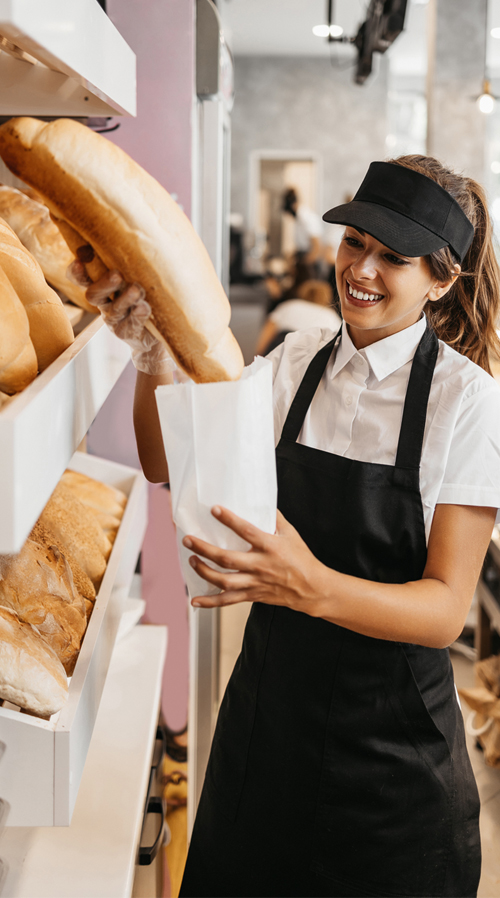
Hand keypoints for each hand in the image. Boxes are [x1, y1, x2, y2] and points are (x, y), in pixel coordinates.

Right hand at [68, 261, 172, 375]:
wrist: (161, 328)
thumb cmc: (149, 290)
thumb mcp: (140, 270)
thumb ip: (134, 254)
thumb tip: (142, 214)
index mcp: (101, 283)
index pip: (81, 277)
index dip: (77, 271)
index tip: (80, 260)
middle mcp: (105, 302)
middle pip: (93, 294)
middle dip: (103, 284)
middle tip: (117, 275)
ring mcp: (116, 319)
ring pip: (114, 310)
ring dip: (125, 299)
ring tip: (137, 290)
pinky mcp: (129, 332)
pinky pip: (132, 324)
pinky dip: (138, 315)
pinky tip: (145, 307)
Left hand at [183, 506, 326, 612]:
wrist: (311, 588)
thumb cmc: (302, 559)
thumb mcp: (292, 534)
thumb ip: (275, 518)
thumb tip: (261, 503)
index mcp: (270, 547)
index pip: (246, 531)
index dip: (229, 520)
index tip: (214, 509)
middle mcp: (260, 565)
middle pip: (226, 558)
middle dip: (204, 548)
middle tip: (189, 539)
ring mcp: (254, 582)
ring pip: (223, 580)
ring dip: (204, 571)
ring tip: (191, 560)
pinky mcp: (252, 595)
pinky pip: (228, 601)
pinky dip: (210, 602)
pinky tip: (195, 600)